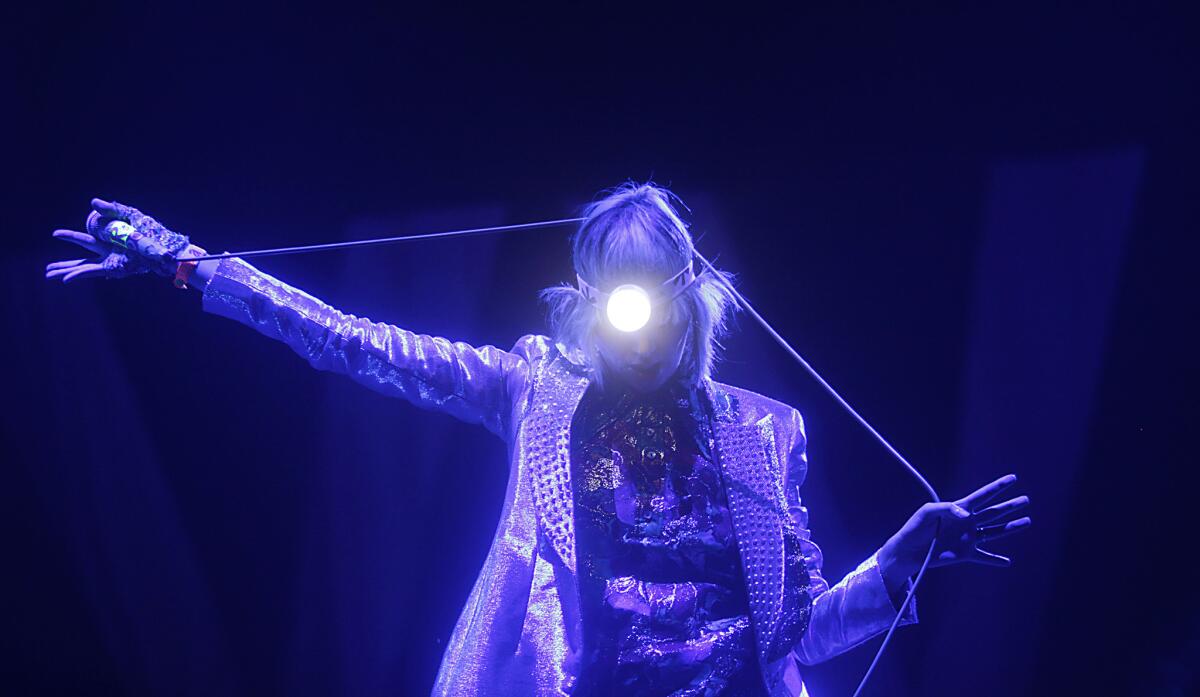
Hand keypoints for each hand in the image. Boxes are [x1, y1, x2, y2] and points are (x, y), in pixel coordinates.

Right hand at [45, 199, 189, 281]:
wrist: (165, 246)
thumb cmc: (151, 231)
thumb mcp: (129, 215)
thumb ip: (110, 209)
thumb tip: (92, 202)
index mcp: (108, 241)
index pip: (84, 239)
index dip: (69, 237)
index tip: (54, 234)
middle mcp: (107, 254)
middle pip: (79, 259)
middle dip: (63, 264)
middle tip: (47, 270)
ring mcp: (109, 262)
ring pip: (81, 268)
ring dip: (65, 272)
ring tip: (48, 276)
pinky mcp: (113, 269)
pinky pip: (91, 271)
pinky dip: (78, 275)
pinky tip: (65, 279)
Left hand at [877, 474, 1031, 589]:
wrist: (908, 550)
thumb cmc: (915, 527)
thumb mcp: (926, 512)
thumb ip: (946, 509)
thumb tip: (966, 515)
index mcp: (959, 508)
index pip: (983, 495)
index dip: (998, 487)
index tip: (1013, 478)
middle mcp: (967, 522)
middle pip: (994, 512)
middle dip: (1010, 506)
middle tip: (1026, 500)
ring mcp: (968, 538)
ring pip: (995, 531)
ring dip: (1011, 528)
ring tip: (1027, 521)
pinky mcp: (965, 554)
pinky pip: (984, 557)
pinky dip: (995, 560)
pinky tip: (1007, 562)